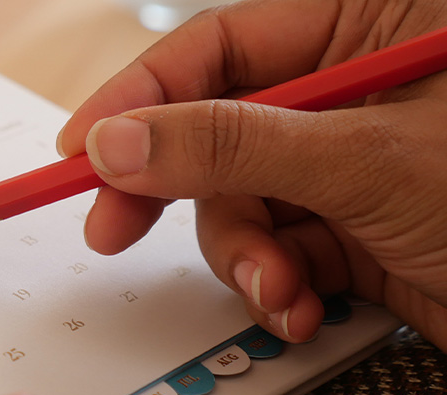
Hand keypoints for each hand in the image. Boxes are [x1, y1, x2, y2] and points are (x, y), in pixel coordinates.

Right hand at [57, 0, 446, 347]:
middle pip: (214, 129)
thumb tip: (120, 139)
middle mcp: (355, 89)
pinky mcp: (356, 231)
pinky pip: (277, 250)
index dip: (140, 96)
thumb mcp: (366, 160)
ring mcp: (352, 165)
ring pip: (239, 203)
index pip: (221, 46)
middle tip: (112, 227)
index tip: (81, 149)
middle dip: (175, 190)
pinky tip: (304, 308)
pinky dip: (278, 286)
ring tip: (280, 291)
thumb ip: (230, 145)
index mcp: (371, 23)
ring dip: (246, 256)